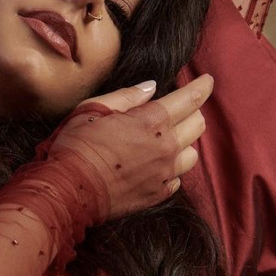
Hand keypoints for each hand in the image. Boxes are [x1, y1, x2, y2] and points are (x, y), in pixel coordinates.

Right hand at [45, 75, 213, 223]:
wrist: (68, 191)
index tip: (208, 81)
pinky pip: (177, 178)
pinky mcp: (157, 195)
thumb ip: (127, 96)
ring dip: (183, 144)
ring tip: (163, 141)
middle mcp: (165, 147)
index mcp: (151, 121)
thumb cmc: (76, 146)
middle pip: (198, 125)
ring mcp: (164, 174)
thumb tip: (151, 87)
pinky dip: (170, 169)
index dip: (202, 87)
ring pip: (193, 154)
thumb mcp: (93, 109)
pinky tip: (153, 166)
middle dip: (191, 113)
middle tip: (176, 110)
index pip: (190, 99)